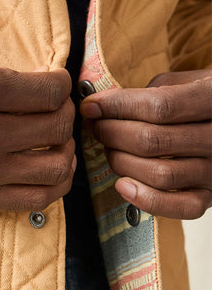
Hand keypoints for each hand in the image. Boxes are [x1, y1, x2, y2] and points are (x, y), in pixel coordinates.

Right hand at [0, 55, 75, 211]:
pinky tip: (51, 172)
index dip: (62, 85)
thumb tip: (29, 89)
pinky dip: (54, 186)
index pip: (50, 91)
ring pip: (55, 168)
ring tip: (58, 143)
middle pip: (57, 127)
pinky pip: (34, 200)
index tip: (58, 84)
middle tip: (58, 110)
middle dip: (66, 114)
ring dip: (66, 152)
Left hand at [80, 70, 211, 218]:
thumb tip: (100, 105)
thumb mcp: (182, 82)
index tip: (90, 107)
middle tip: (97, 127)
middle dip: (111, 133)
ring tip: (111, 150)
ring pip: (158, 173)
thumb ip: (148, 92)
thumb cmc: (197, 102)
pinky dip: (145, 199)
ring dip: (121, 162)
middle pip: (151, 141)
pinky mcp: (209, 196)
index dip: (116, 107)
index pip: (158, 106)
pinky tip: (123, 185)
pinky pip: (178, 207)